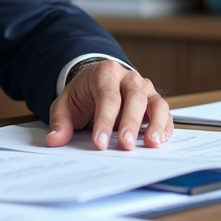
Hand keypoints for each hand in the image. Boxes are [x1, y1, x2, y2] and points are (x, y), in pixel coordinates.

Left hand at [46, 61, 171, 150]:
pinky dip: (165, 126)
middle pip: (134, 98)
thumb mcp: (65, 105)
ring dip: (155, 124)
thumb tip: (55, 140)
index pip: (107, 97)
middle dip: (130, 124)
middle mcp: (128, 78)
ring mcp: (144, 88)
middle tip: (125, 146)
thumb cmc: (83, 94)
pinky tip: (159, 141)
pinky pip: (164, 112)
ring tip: (151, 144)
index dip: (104, 121)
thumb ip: (60, 122)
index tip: (100, 142)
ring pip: (155, 103)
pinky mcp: (154, 100)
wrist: (96, 81)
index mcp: (105, 73)